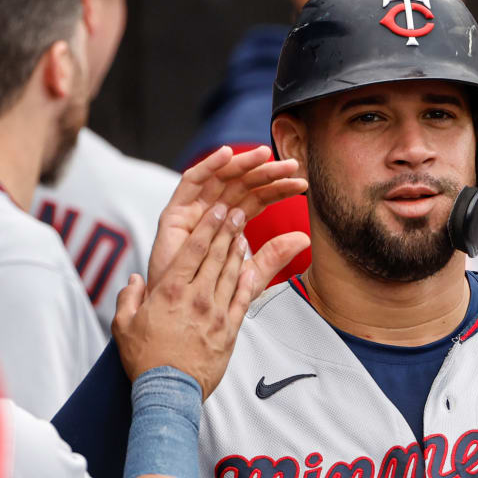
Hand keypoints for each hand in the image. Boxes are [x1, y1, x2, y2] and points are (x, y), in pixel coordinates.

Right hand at [113, 202, 307, 395]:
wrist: (168, 391)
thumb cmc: (144, 359)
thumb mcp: (123, 326)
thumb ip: (128, 298)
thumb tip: (135, 279)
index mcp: (170, 291)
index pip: (193, 250)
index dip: (208, 226)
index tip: (217, 211)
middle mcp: (197, 297)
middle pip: (217, 256)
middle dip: (227, 230)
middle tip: (236, 212)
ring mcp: (216, 313)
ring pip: (232, 274)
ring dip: (238, 251)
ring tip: (243, 233)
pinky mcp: (229, 331)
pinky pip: (242, 300)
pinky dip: (248, 281)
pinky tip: (251, 267)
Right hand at [148, 144, 307, 289]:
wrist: (177, 324)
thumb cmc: (209, 301)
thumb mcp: (249, 277)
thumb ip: (273, 256)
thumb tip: (304, 238)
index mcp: (229, 226)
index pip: (257, 201)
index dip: (278, 190)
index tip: (302, 184)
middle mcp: (212, 215)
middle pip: (242, 186)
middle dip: (267, 173)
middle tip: (293, 165)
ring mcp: (193, 212)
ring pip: (221, 179)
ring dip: (243, 164)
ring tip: (266, 155)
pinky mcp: (173, 215)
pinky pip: (190, 183)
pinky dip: (207, 166)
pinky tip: (227, 154)